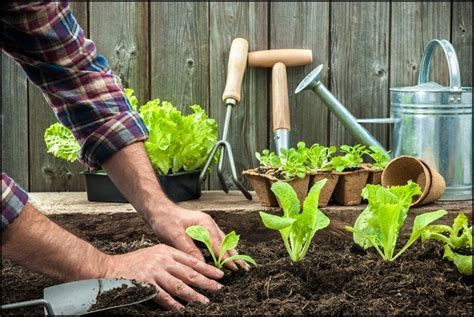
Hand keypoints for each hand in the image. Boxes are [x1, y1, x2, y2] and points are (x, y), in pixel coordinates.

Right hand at [104, 244, 223, 309]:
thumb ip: (171, 260)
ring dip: (194, 295)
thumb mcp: (155, 254)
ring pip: (179, 285)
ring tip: (205, 301)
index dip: (207, 268)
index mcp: (166, 251)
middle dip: (206, 281)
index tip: (219, 275)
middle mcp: (162, 260)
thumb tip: (191, 271)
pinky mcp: (145, 284)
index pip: (192, 260)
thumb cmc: (134, 263)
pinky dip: (174, 304)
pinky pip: (163, 296)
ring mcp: (154, 271)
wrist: (110, 268)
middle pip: (189, 272)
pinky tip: (182, 309)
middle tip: (218, 288)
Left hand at [149, 204, 249, 270]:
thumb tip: (202, 265)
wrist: (159, 210)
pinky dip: (223, 249)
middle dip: (235, 256)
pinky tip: (227, 256)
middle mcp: (209, 224)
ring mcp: (207, 226)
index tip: (235, 269)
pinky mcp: (203, 229)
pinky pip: (217, 240)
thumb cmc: (166, 221)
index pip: (219, 245)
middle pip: (226, 242)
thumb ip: (190, 250)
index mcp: (205, 224)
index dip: (227, 258)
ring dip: (232, 253)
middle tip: (245, 268)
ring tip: (240, 264)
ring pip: (223, 241)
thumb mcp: (176, 237)